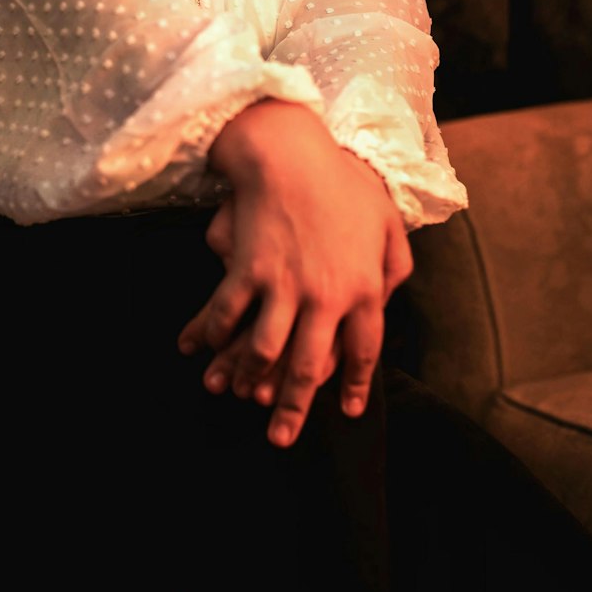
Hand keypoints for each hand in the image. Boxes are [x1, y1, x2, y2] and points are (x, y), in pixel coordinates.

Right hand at [177, 101, 410, 446]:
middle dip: (293, 408)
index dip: (353, 386)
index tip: (346, 410)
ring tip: (235, 398)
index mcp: (365, 289)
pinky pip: (225, 315)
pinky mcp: (248, 270)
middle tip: (280, 437)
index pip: (363, 352)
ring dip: (246, 380)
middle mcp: (325, 298)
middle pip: (308, 367)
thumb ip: (395, 265)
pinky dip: (207, 335)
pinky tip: (196, 350)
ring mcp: (284, 287)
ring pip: (264, 352)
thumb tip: (388, 298)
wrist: (291, 154)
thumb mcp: (388, 222)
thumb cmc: (343, 181)